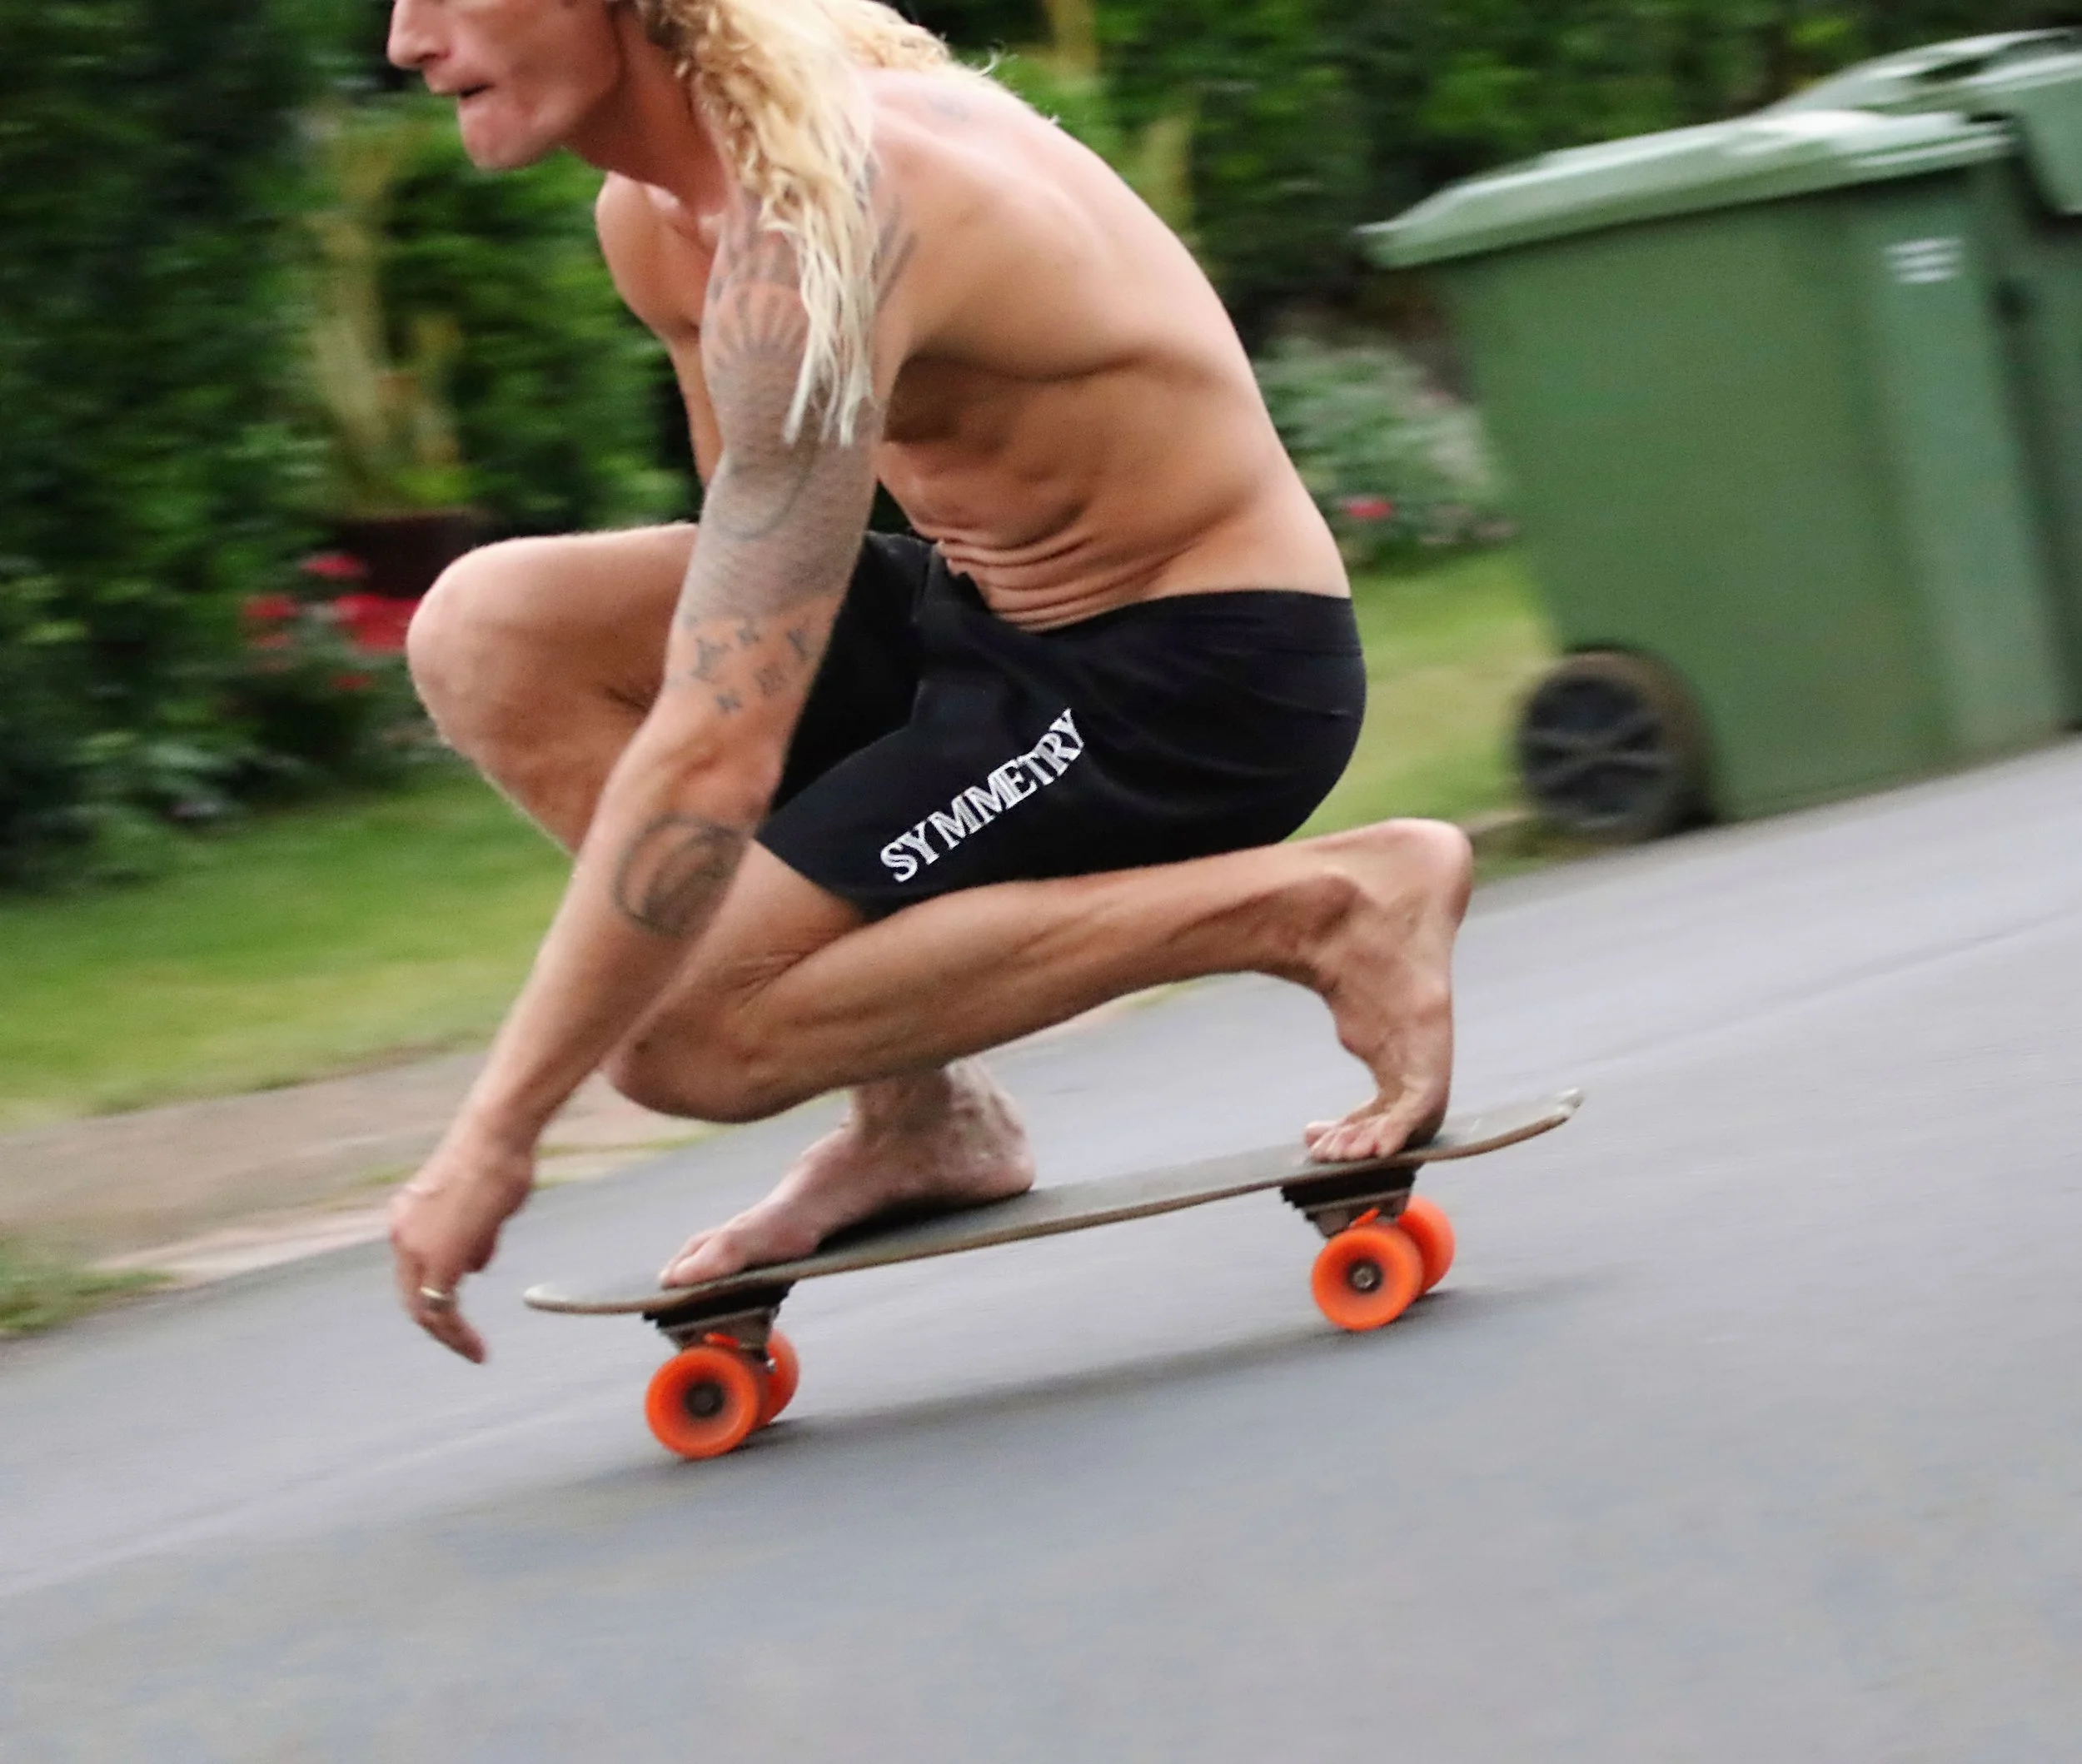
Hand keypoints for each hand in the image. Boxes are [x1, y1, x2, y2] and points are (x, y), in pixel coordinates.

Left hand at [388, 1129, 534, 1361]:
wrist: (497, 1135)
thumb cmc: (498, 1159)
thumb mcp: (484, 1206)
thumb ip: (475, 1237)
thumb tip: (475, 1265)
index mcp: (408, 1218)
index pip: (413, 1272)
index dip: (434, 1299)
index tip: (457, 1317)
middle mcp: (403, 1234)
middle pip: (412, 1298)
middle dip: (438, 1327)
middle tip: (464, 1346)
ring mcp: (416, 1246)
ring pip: (424, 1308)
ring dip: (450, 1334)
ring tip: (474, 1350)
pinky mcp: (438, 1258)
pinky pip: (441, 1311)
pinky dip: (457, 1334)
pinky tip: (477, 1348)